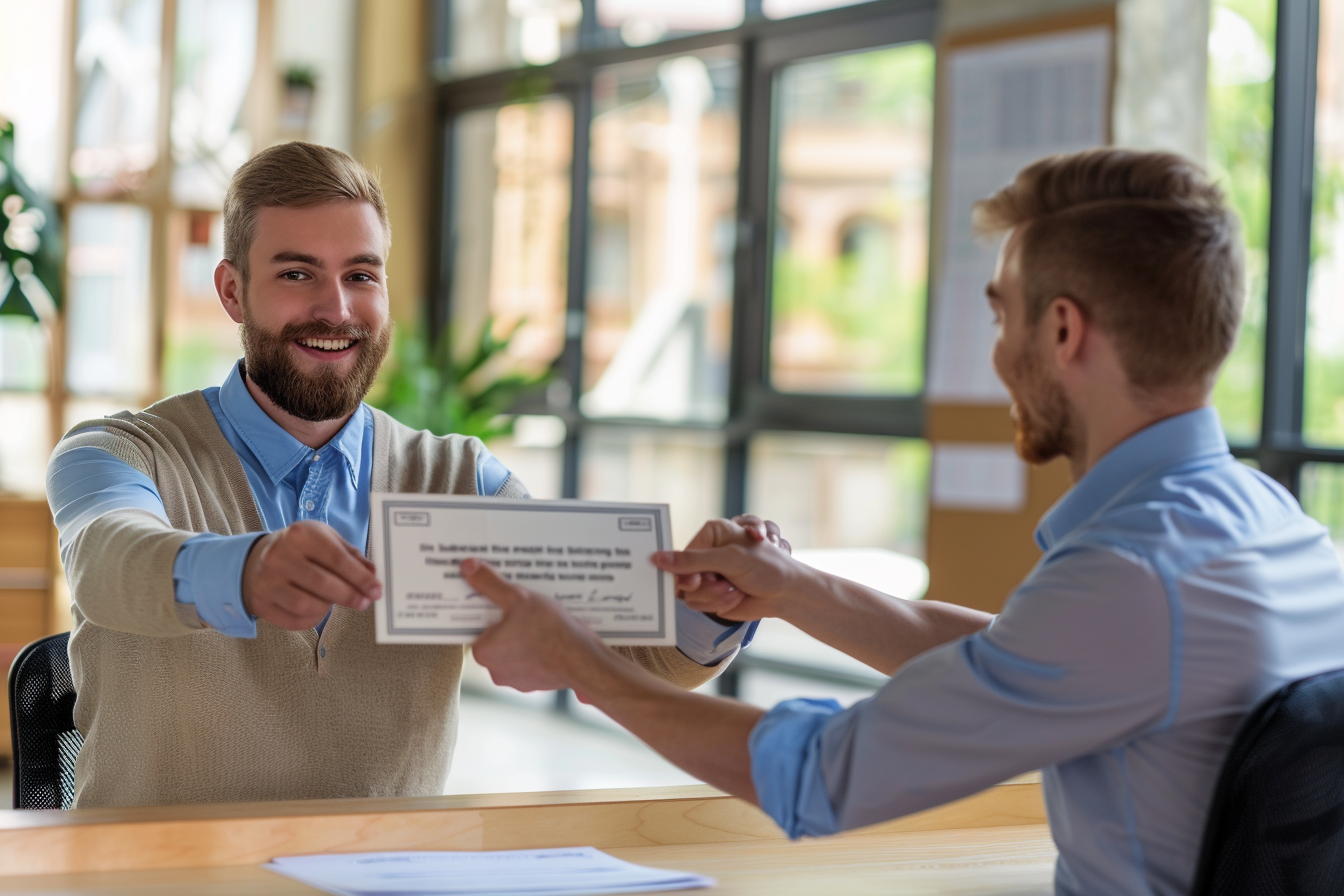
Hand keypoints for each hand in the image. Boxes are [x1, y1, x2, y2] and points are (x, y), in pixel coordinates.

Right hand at [242, 520, 380, 629]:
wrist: (256, 559)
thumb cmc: (299, 548)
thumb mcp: (324, 539)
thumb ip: (350, 554)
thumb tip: (372, 573)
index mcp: (300, 535)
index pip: (337, 559)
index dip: (360, 578)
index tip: (376, 590)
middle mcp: (279, 556)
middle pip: (323, 584)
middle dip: (350, 596)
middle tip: (365, 602)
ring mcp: (267, 581)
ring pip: (308, 605)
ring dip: (330, 608)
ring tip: (337, 601)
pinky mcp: (261, 603)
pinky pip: (295, 620)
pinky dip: (314, 618)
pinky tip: (319, 608)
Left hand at [463, 558, 605, 692]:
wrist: (583, 659)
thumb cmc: (549, 631)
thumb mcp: (518, 597)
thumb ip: (490, 583)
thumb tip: (468, 567)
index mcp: (484, 652)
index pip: (479, 625)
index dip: (492, 610)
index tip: (504, 601)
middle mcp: (496, 671)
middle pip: (498, 638)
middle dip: (511, 623)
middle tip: (526, 609)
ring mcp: (517, 680)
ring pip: (516, 649)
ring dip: (525, 636)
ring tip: (542, 621)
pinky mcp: (536, 683)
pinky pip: (532, 660)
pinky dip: (539, 649)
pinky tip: (551, 636)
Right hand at [653, 532, 809, 622]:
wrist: (786, 592)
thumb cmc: (766, 567)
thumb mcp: (729, 559)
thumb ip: (692, 560)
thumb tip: (657, 559)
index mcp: (711, 534)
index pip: (681, 554)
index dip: (686, 571)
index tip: (696, 580)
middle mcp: (707, 553)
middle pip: (682, 576)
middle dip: (704, 586)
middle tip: (722, 583)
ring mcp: (708, 575)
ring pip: (689, 594)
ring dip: (714, 596)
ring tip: (735, 589)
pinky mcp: (711, 594)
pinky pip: (698, 604)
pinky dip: (719, 603)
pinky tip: (737, 596)